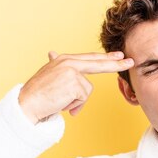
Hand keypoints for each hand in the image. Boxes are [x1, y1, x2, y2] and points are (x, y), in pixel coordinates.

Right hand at [18, 50, 133, 123]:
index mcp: (64, 60)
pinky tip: (61, 103)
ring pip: (88, 90)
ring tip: (60, 101)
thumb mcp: (48, 74)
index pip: (90, 58)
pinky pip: (83, 98)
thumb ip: (57, 65)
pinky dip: (74, 105)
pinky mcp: (74, 83)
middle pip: (98, 64)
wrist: (26, 104)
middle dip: (115, 64)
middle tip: (130, 62)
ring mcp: (72, 71)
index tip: (119, 56)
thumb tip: (52, 52)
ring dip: (77, 101)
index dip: (105, 58)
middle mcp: (69, 62)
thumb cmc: (37, 93)